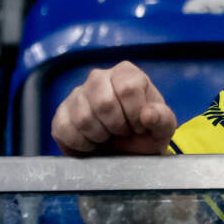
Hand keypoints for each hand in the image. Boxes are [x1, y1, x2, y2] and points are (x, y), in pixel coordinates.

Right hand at [52, 60, 177, 156]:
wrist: (123, 151)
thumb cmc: (144, 133)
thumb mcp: (162, 128)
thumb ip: (162, 119)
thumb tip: (148, 114)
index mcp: (127, 73)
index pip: (128, 88)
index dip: (135, 114)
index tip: (138, 126)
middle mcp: (99, 77)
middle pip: (104, 102)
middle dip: (117, 126)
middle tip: (122, 132)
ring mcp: (77, 94)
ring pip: (84, 118)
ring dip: (100, 136)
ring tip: (108, 136)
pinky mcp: (60, 113)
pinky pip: (65, 129)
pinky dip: (81, 143)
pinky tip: (92, 142)